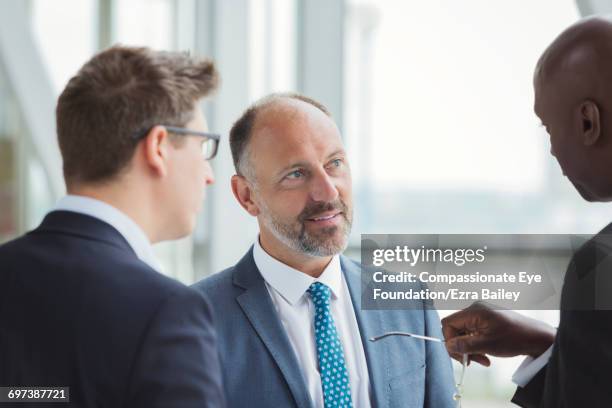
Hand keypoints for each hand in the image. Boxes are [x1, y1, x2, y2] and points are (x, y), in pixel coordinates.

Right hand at [441, 302, 555, 365]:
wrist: (536, 337)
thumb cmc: (515, 338)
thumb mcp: (487, 345)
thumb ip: (465, 345)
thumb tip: (448, 346)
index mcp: (474, 311)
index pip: (448, 323)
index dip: (450, 340)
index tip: (460, 355)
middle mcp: (475, 309)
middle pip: (455, 329)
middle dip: (461, 347)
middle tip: (471, 361)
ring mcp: (481, 314)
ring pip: (464, 333)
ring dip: (470, 348)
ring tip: (483, 360)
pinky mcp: (486, 320)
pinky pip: (472, 332)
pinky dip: (476, 345)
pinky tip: (485, 354)